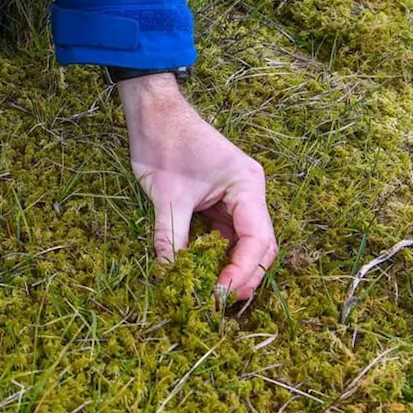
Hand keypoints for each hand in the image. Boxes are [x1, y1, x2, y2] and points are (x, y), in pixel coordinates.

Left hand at [119, 73, 277, 300]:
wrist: (153, 112)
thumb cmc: (164, 144)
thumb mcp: (167, 197)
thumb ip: (172, 238)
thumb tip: (170, 275)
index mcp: (247, 186)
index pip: (258, 238)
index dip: (243, 270)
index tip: (221, 291)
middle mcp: (249, 193)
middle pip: (259, 244)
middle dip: (243, 273)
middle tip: (220, 300)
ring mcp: (236, 197)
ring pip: (242, 242)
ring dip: (230, 266)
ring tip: (211, 291)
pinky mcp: (219, 201)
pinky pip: (224, 234)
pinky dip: (215, 253)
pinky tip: (203, 271)